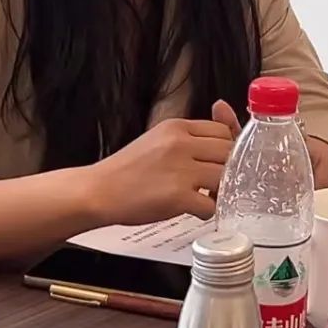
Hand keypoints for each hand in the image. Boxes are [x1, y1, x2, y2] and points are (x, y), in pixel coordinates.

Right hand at [87, 101, 239, 225]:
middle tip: (213, 182)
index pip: (222, 131)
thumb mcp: (158, 139)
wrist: (98, 191)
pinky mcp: (178, 196)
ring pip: (225, 178)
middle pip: (228, 153)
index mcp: (176, 127)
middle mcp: (181, 144)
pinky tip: (193, 210)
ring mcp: (180, 170)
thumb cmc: (126, 169)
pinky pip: (211, 206)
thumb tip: (223, 115)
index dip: (225, 149)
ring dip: (220, 191)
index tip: (216, 161)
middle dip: (227, 170)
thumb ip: (190, 135)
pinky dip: (206, 212)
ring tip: (204, 196)